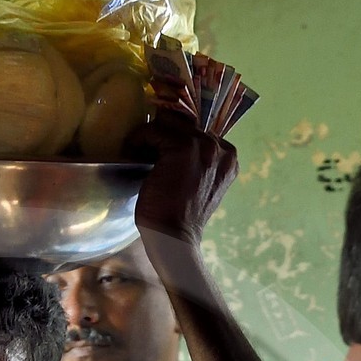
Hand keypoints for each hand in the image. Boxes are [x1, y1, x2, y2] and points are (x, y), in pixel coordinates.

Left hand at [135, 106, 236, 249]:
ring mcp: (204, 146)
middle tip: (143, 151)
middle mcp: (220, 146)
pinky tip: (132, 155)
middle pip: (183, 122)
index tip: (157, 149)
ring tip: (137, 153)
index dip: (173, 136)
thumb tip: (168, 137)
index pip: (197, 129)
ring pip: (167, 123)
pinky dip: (138, 140)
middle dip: (161, 134)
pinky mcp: (184, 148)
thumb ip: (195, 160)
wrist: (175, 238)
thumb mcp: (196, 182)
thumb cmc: (179, 216)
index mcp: (228, 155)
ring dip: (149, 136)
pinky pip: (153, 130)